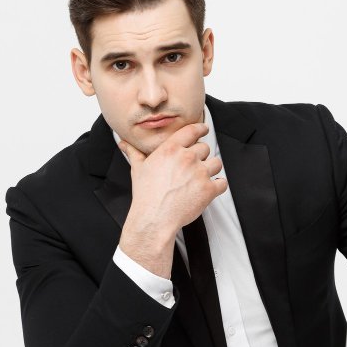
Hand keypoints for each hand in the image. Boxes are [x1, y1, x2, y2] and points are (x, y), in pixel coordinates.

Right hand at [118, 123, 227, 277]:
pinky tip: (210, 189)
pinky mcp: (209, 189)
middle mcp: (187, 157)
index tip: (204, 130)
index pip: (192, 130)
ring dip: (211, 169)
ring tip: (201, 178)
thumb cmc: (146, 195)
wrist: (154, 217)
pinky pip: (222, 182)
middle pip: (204, 148)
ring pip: (216, 163)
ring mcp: (200, 173)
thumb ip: (134, 153)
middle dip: (201, 157)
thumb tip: (124, 143)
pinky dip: (218, 186)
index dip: (200, 129)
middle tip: (193, 168)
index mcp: (171, 149)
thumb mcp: (138, 169)